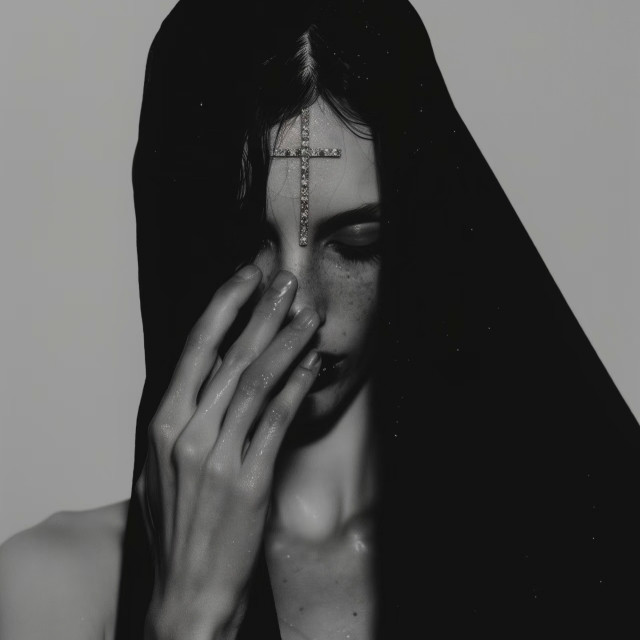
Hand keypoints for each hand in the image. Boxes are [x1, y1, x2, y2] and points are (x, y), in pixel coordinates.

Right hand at [136, 266, 321, 639]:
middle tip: (286, 281)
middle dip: (262, 311)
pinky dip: (297, 387)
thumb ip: (181, 418)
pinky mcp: (250, 480)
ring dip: (287, 342)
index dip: (224, 306)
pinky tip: (312, 364)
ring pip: (258, 381)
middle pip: (231, 356)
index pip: (196, 349)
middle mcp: (187, 433)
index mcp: (163, 424)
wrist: (187, 590)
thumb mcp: (159, 465)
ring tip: (307, 315)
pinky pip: (278, 421)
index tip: (246, 277)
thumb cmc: (175, 526)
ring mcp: (219, 457)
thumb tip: (211, 374)